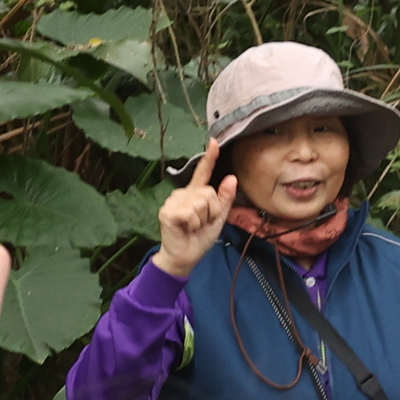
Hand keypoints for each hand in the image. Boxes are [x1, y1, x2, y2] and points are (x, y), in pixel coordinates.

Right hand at [155, 141, 236, 277]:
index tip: (214, 142)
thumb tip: (231, 178)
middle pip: (208, 193)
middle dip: (211, 211)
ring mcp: (173, 201)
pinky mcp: (167, 211)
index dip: (209, 157)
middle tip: (202, 223)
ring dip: (203, 219)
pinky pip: (190, 212)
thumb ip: (225, 199)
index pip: (203, 172)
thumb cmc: (200, 237)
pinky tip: (186, 228)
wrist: (186, 257)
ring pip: (201, 202)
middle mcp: (183, 193)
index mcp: (195, 193)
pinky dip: (194, 224)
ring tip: (194, 226)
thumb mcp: (218, 217)